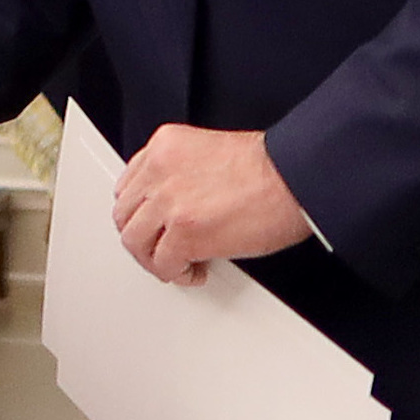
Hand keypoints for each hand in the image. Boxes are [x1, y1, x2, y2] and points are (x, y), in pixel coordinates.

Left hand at [108, 123, 314, 281]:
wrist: (295, 177)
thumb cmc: (270, 168)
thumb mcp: (210, 152)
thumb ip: (182, 172)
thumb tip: (172, 204)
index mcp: (165, 146)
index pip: (129, 184)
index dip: (141, 211)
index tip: (153, 223)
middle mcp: (160, 170)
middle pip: (125, 214)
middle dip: (144, 236)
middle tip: (162, 248)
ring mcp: (169, 202)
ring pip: (135, 242)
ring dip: (156, 258)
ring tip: (178, 263)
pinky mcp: (184, 233)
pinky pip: (163, 264)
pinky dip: (177, 274)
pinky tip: (196, 271)